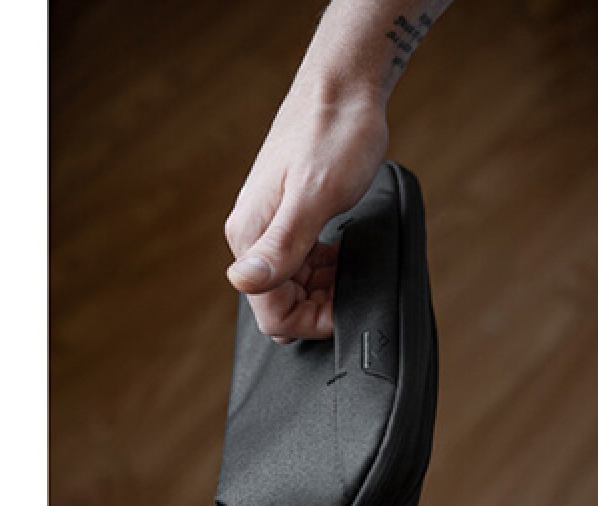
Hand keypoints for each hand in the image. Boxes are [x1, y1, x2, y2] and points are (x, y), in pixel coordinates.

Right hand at [224, 79, 387, 341]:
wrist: (342, 89)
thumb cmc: (335, 134)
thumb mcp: (316, 195)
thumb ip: (282, 244)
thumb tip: (244, 281)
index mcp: (250, 236)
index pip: (270, 314)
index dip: (310, 323)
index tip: (343, 310)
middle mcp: (252, 236)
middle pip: (279, 304)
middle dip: (318, 307)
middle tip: (352, 286)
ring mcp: (268, 228)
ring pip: (291, 287)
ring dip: (323, 289)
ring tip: (350, 267)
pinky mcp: (285, 219)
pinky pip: (300, 264)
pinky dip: (323, 270)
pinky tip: (341, 253)